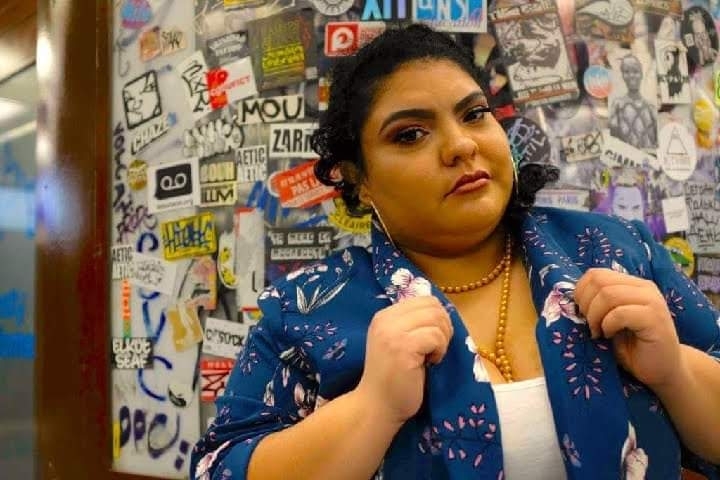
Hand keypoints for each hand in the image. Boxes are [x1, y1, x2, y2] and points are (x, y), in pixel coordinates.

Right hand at [355, 296, 452, 425]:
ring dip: (442, 339)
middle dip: (443, 326)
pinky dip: (440, 350)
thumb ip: (413, 325)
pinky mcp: (403, 347)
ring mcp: (393, 332)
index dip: (438, 317)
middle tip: (437, 348)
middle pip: (432, 305)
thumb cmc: (393, 379)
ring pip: (436, 319)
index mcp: (384, 316)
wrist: (377, 406)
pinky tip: (430, 363)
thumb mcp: (399, 343)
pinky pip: (436, 336)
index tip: (433, 339)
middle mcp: (386, 319)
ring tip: (432, 356)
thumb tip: (444, 313)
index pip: (424, 299)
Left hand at [574, 268, 683, 388]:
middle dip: (586, 304)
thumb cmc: (632, 346)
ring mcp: (652, 301)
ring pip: (608, 295)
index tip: (582, 313)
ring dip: (595, 316)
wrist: (662, 370)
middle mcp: (644, 288)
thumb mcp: (609, 319)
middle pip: (599, 282)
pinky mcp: (655, 319)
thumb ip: (598, 303)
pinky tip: (610, 335)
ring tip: (598, 332)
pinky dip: (607, 325)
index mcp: (632, 284)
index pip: (596, 274)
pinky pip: (620, 313)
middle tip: (589, 324)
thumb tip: (572, 297)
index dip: (581, 292)